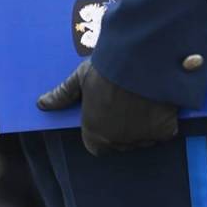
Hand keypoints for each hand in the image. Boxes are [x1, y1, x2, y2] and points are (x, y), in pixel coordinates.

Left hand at [38, 60, 177, 155]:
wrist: (140, 60)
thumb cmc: (105, 69)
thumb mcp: (79, 80)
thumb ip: (62, 96)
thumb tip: (41, 104)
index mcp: (94, 135)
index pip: (97, 147)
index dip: (101, 133)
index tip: (107, 118)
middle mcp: (118, 143)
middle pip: (121, 144)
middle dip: (123, 130)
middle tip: (127, 105)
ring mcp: (142, 138)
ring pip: (144, 139)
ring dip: (144, 128)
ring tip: (142, 102)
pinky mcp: (165, 131)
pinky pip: (165, 132)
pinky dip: (164, 121)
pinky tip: (158, 103)